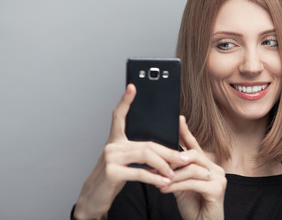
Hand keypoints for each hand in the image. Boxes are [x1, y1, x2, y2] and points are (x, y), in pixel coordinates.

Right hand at [74, 84, 188, 219]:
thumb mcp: (126, 161)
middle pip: (147, 143)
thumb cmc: (113, 177)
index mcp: (116, 140)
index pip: (119, 116)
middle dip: (169, 152)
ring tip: (175, 172)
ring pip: (145, 154)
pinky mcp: (112, 172)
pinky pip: (140, 172)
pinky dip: (155, 178)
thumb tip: (165, 152)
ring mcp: (110, 157)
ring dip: (165, 165)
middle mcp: (112, 145)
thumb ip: (140, 153)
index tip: (132, 86)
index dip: (125, 101)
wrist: (94, 197)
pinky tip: (164, 182)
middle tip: (184, 158)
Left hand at [160, 116, 226, 219]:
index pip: (195, 144)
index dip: (186, 131)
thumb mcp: (181, 184)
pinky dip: (176, 186)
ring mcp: (219, 178)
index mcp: (206, 164)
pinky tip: (164, 190)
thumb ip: (176, 170)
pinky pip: (193, 182)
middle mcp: (215, 168)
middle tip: (157, 166)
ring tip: (158, 182)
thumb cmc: (192, 205)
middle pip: (193, 155)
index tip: (178, 118)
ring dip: (172, 176)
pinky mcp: (217, 190)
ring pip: (191, 169)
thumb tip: (160, 157)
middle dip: (173, 160)